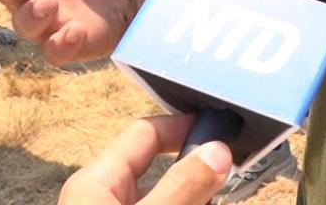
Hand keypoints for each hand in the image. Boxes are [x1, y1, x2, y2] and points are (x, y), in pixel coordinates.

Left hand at [58, 115, 230, 204]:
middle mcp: (100, 199)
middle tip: (230, 175)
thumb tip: (218, 151)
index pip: (145, 133)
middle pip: (159, 170)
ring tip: (223, 194)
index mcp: (95, 182)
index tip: (222, 131)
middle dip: (195, 171)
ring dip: (192, 195)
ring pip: (163, 196)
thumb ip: (181, 187)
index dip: (184, 127)